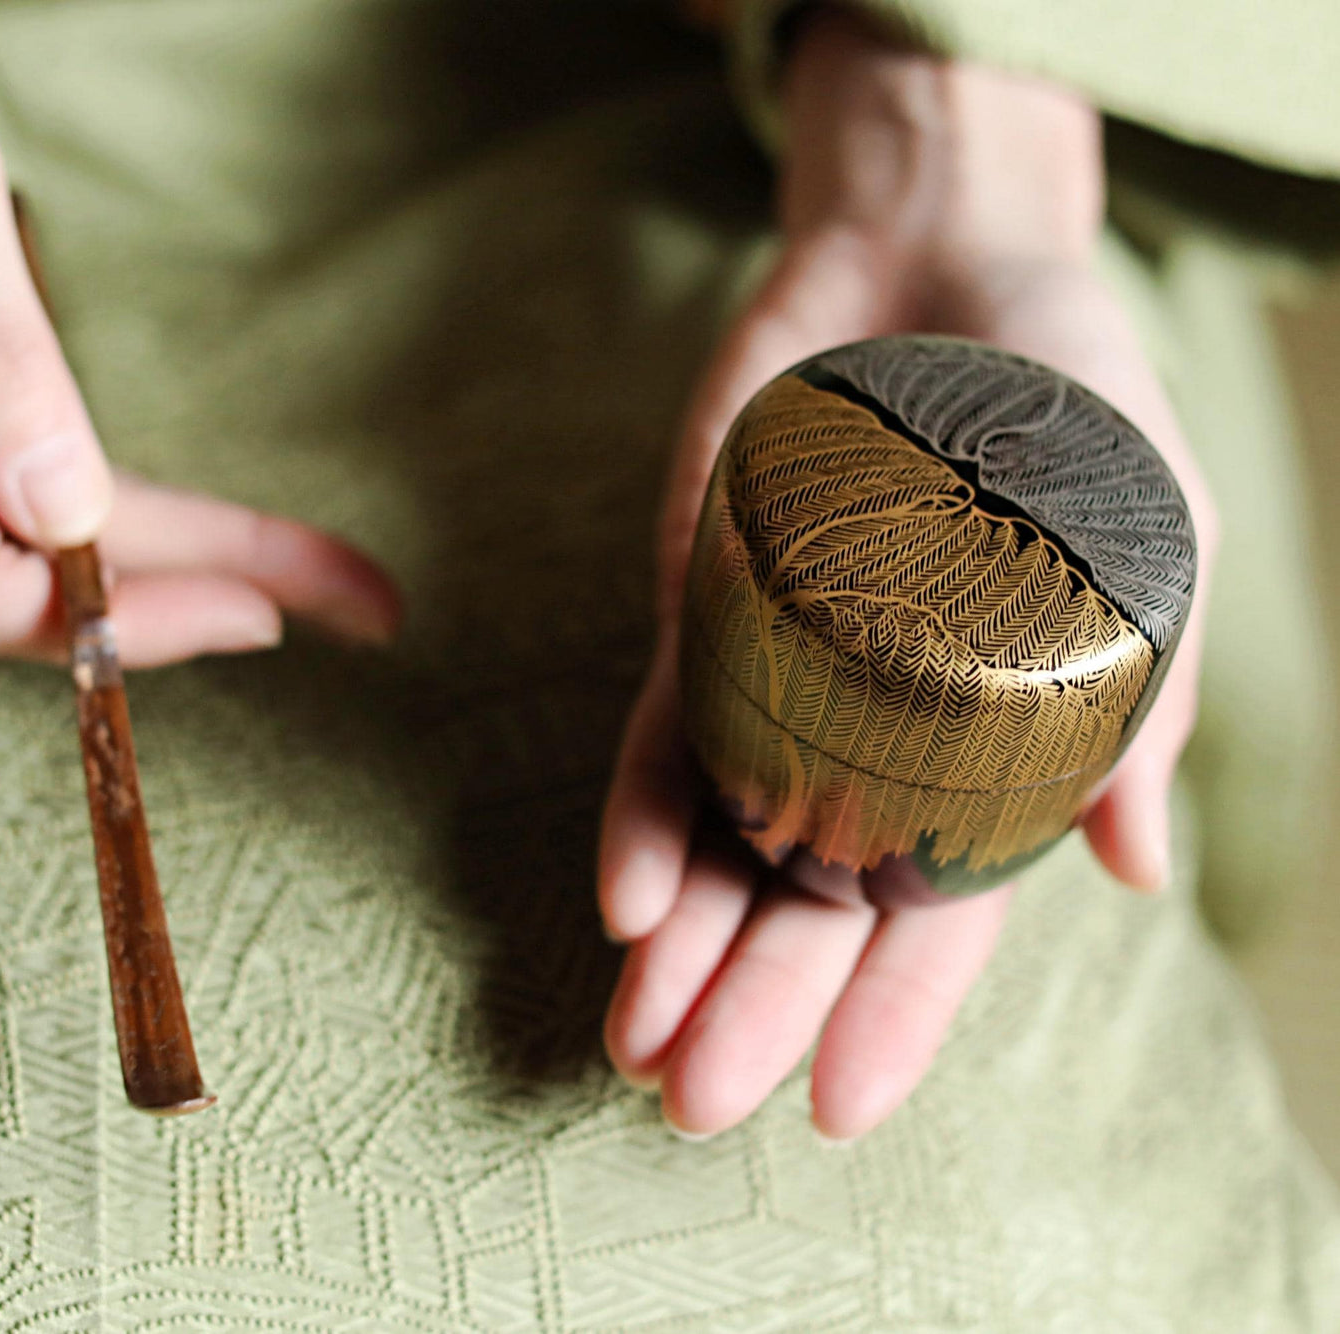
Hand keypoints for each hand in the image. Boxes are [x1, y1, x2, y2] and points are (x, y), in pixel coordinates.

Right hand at [0, 7, 398, 665]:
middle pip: (55, 581)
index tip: (261, 612)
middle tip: (362, 604)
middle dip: (214, 587)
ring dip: (199, 554)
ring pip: (65, 538)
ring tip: (330, 572)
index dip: (132, 622)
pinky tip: (223, 533)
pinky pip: (49, 486)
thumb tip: (65, 512)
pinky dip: (140, 511)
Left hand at [598, 9, 1216, 1140]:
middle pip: (807, 900)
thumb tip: (1143, 870)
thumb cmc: (1072, 395)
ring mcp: (775, 674)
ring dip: (677, 942)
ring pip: (721, 837)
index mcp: (983, 744)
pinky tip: (620, 894)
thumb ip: (1146, 693)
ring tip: (635, 1041)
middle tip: (693, 1108)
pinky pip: (663, 726)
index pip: (939, 915)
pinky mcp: (699, 610)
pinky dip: (640, 808)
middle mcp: (868, 731)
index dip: (893, 1016)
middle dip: (753, 1005)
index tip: (837, 1109)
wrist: (942, 256)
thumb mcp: (1147, 533)